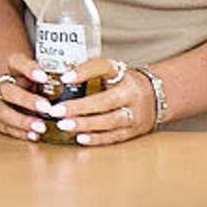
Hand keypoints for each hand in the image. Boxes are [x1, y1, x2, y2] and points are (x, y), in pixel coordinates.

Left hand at [0, 59, 155, 148]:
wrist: (156, 96)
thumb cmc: (119, 84)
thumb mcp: (109, 73)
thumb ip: (86, 74)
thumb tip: (51, 73)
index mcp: (122, 73)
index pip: (104, 67)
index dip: (84, 71)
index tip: (64, 77)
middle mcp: (131, 92)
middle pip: (106, 100)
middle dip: (80, 107)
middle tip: (55, 111)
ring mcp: (135, 113)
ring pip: (110, 120)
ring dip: (85, 124)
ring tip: (63, 125)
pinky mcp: (134, 131)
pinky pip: (115, 136)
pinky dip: (97, 138)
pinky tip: (79, 139)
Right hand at [0, 61, 69, 145]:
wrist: (24, 92)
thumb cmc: (40, 83)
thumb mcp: (47, 74)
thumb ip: (59, 75)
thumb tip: (80, 76)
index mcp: (15, 68)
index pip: (16, 62)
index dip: (28, 69)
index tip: (44, 77)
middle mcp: (4, 84)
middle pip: (8, 89)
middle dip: (26, 100)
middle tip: (46, 108)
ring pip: (2, 110)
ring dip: (21, 121)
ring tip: (41, 128)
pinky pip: (3, 127)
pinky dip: (19, 133)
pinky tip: (34, 136)